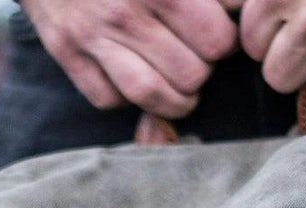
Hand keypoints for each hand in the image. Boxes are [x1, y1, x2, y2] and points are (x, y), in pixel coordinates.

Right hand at [20, 0, 238, 117]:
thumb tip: (238, 6)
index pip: (216, 40)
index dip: (224, 42)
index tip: (216, 35)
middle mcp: (126, 13)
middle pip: (190, 75)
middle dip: (200, 72)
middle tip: (196, 60)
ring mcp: (94, 36)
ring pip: (152, 95)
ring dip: (174, 100)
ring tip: (180, 90)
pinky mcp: (67, 52)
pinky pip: (108, 99)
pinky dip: (126, 99)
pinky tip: (135, 80)